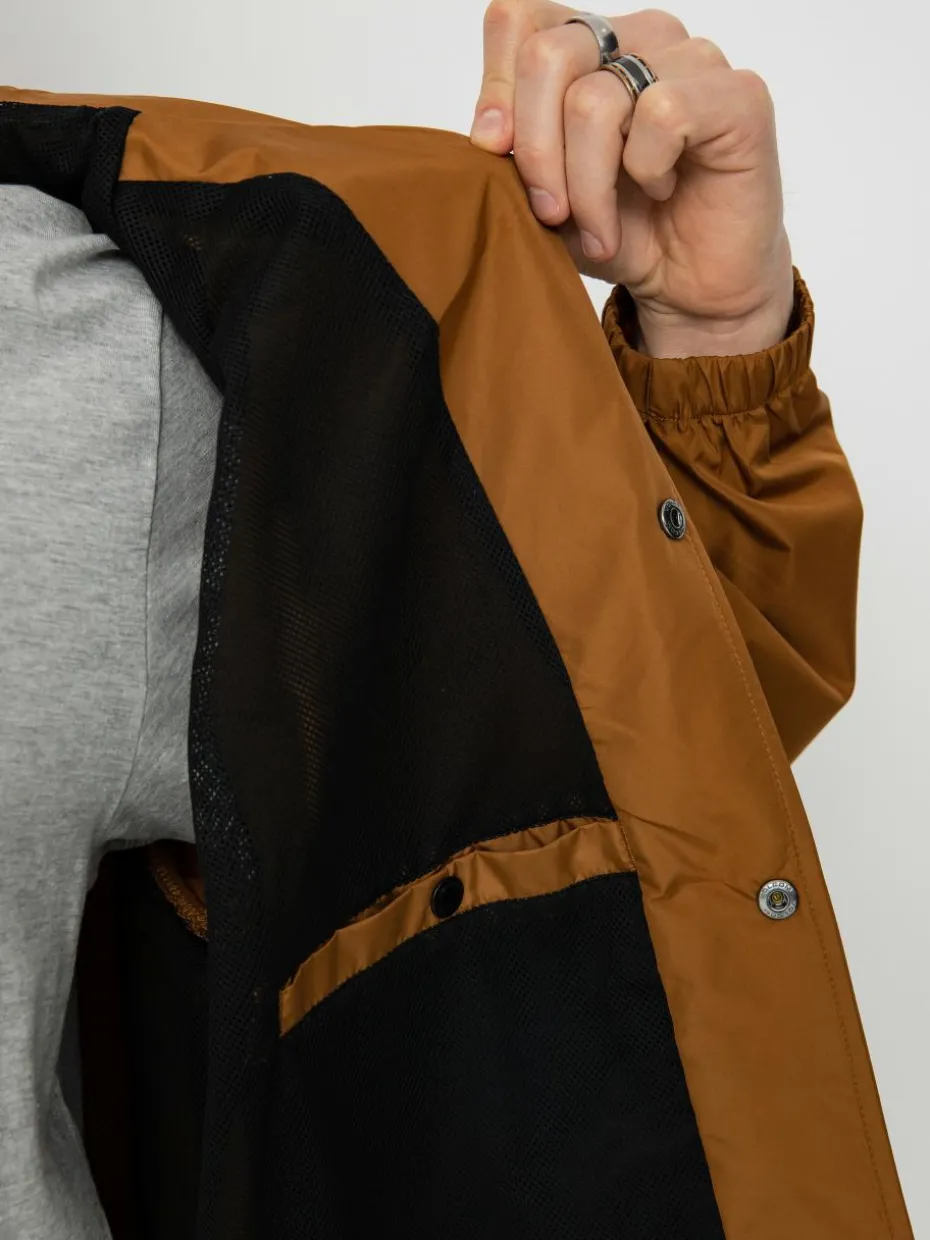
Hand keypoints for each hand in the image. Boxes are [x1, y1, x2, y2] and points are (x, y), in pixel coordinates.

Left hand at [470, 2, 795, 354]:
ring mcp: (692, 59)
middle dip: (535, 152)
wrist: (691, 286)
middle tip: (550, 214)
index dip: (496, 88)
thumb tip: (488, 134)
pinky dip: (646, 170)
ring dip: (587, 186)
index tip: (495, 152)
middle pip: (548, 57)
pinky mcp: (738, 95)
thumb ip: (512, 155)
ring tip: (601, 231)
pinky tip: (661, 191)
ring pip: (595, 100)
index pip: (519, 21)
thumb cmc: (624, 234)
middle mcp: (640, 37)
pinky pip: (662, 114)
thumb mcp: (547, 198)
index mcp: (590, 48)